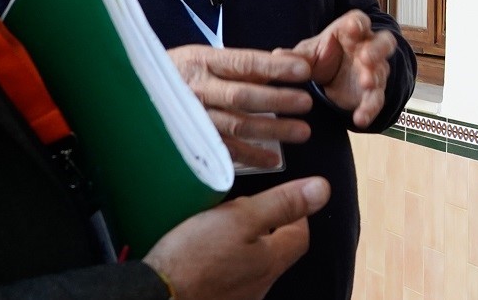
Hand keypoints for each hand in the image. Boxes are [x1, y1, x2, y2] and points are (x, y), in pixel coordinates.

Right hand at [146, 176, 326, 299]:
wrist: (155, 296)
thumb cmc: (194, 259)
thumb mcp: (240, 218)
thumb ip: (281, 204)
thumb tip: (322, 189)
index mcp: (271, 262)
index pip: (299, 235)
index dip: (296, 213)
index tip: (283, 197)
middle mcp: (259, 284)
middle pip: (275, 251)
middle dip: (266, 227)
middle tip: (245, 207)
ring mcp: (237, 296)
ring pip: (249, 264)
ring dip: (242, 244)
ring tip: (222, 225)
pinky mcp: (215, 298)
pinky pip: (227, 276)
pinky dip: (222, 260)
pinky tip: (203, 251)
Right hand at [170, 46, 314, 169]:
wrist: (133, 95)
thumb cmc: (178, 73)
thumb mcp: (204, 57)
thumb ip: (241, 63)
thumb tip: (287, 61)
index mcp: (201, 61)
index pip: (243, 63)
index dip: (274, 67)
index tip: (303, 71)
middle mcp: (196, 89)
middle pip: (242, 96)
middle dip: (277, 100)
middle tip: (306, 103)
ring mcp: (192, 117)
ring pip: (236, 124)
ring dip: (272, 130)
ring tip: (302, 132)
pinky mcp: (191, 141)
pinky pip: (224, 150)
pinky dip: (250, 156)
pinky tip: (274, 159)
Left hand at [279, 10, 398, 128]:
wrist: (328, 80)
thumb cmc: (321, 57)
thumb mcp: (307, 55)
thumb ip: (295, 56)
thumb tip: (277, 55)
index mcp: (351, 32)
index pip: (359, 21)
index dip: (358, 24)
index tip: (352, 28)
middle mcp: (367, 48)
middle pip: (383, 42)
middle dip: (377, 49)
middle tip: (366, 57)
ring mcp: (373, 70)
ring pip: (382, 71)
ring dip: (375, 77)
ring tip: (366, 84)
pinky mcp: (372, 92)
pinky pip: (376, 100)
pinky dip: (370, 109)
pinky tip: (360, 118)